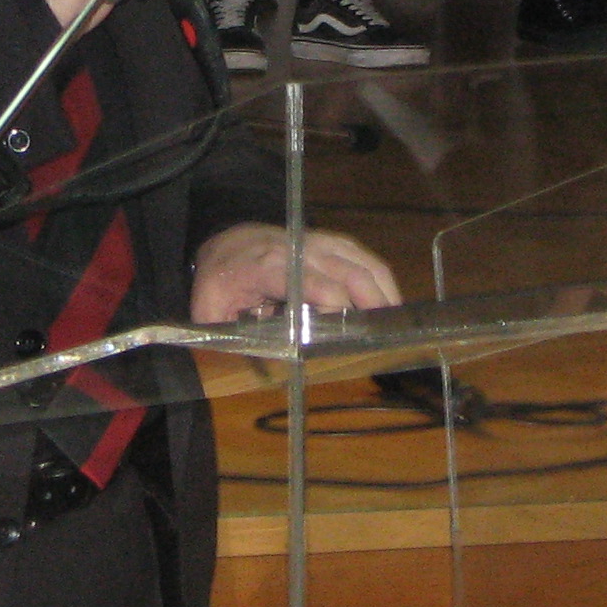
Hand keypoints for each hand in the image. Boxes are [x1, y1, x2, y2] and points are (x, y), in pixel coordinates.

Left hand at [188, 221, 402, 326]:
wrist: (223, 243)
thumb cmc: (218, 283)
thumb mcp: (210, 314)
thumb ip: (232, 337)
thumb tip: (263, 365)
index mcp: (267, 268)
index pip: (312, 283)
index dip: (334, 305)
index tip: (344, 335)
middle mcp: (297, 250)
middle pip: (347, 272)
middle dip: (371, 303)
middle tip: (385, 336)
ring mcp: (316, 242)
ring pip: (360, 261)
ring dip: (382, 290)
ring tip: (395, 322)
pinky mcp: (328, 242)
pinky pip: (361, 255)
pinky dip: (379, 276)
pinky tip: (388, 300)